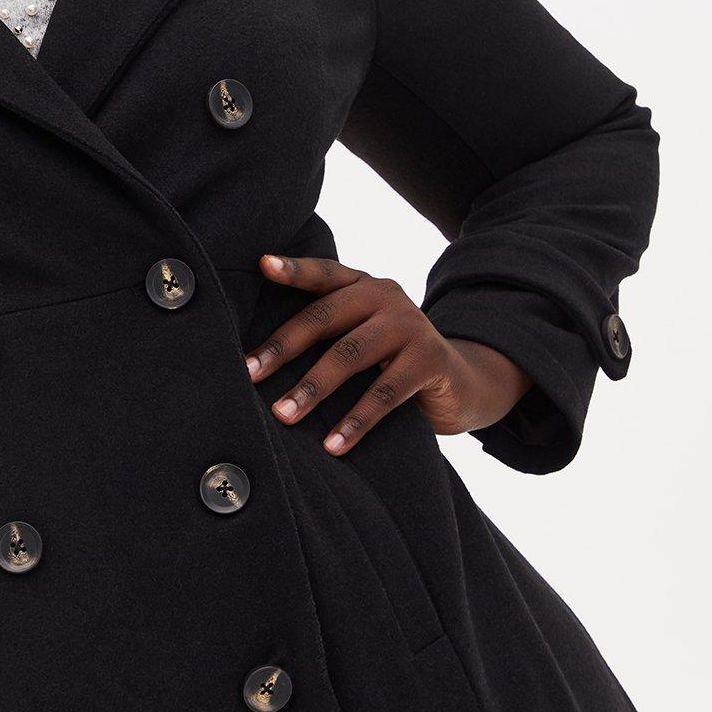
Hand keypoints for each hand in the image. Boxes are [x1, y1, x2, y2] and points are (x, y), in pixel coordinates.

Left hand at [245, 252, 532, 453]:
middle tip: (248, 374)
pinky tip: (333, 445)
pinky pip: (385, 393)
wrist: (462, 383)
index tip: (263, 265)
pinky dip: (356, 422)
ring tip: (283, 415)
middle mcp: (386, 296)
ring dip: (312, 388)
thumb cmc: (392, 362)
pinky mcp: (430, 360)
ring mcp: (410, 325)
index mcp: (363, 286)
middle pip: (325, 317)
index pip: (323, 273)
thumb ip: (328, 334)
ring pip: (350, 355)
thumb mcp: (362, 337)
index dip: (294, 269)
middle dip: (283, 348)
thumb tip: (258, 363)